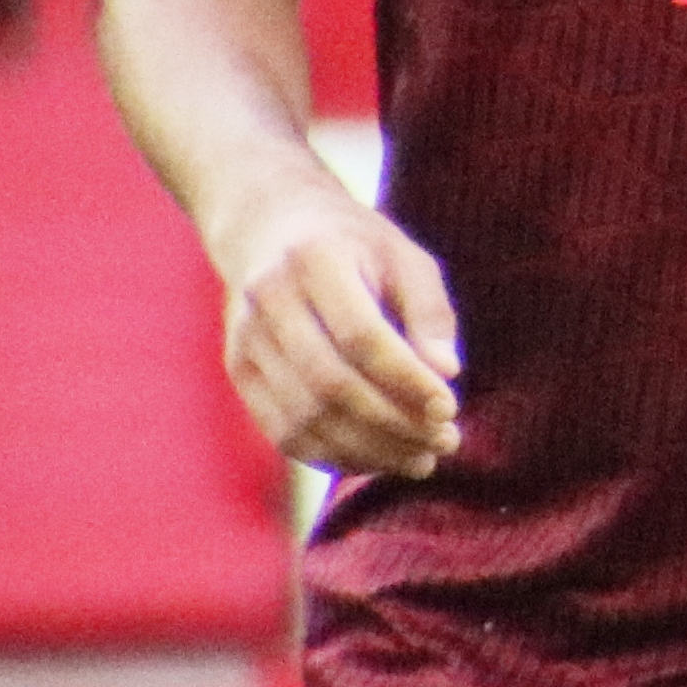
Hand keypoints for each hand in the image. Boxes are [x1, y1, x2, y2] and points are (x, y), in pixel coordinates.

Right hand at [215, 170, 462, 479]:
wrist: (269, 226)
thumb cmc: (355, 245)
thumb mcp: (404, 257)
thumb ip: (430, 312)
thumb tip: (446, 374)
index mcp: (316, 258)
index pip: (361, 336)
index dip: (406, 380)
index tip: (448, 408)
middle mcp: (270, 298)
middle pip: (331, 384)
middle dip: (393, 424)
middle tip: (444, 443)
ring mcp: (245, 337)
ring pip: (305, 417)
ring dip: (368, 450)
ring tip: (420, 459)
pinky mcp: (238, 369)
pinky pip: (283, 430)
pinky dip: (333, 456)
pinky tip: (376, 457)